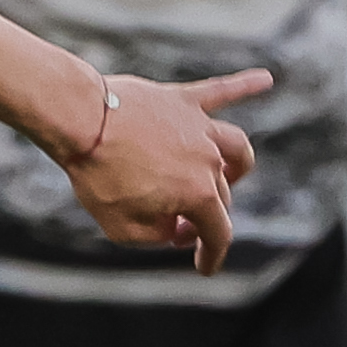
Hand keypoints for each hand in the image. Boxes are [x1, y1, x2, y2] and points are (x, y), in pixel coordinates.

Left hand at [62, 69, 268, 271]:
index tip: (204, 267)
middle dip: (202, 215)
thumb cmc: (97, 175)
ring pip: (236, 147)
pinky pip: (221, 91)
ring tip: (231, 174)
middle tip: (176, 224)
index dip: (212, 254)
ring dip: (237, 166)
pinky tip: (265, 79)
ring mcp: (198, 127)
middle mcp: (209, 160)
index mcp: (198, 194)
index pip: (217, 232)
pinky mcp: (182, 100)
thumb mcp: (122, 227)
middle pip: (220, 193)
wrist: (81, 120)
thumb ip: (157, 236)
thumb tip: (179, 229)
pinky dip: (245, 85)